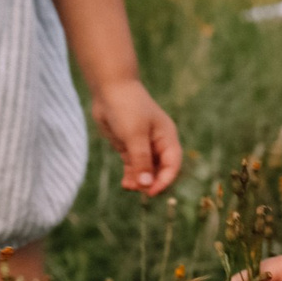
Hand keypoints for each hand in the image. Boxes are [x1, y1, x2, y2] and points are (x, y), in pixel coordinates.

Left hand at [92, 78, 181, 195]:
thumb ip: (141, 160)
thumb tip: (147, 184)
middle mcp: (157, 143)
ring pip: (145, 170)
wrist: (109, 88)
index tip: (151, 192)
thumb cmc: (127, 108)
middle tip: (137, 189)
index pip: (172, 164)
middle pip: (160, 170)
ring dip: (139, 180)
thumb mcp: (135, 135)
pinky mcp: (128, 145)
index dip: (164, 180)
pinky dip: (130, 175)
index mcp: (166, 138)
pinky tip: (125, 183)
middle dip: (150, 182)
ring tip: (127, 186)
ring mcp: (143, 145)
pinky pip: (133, 165)